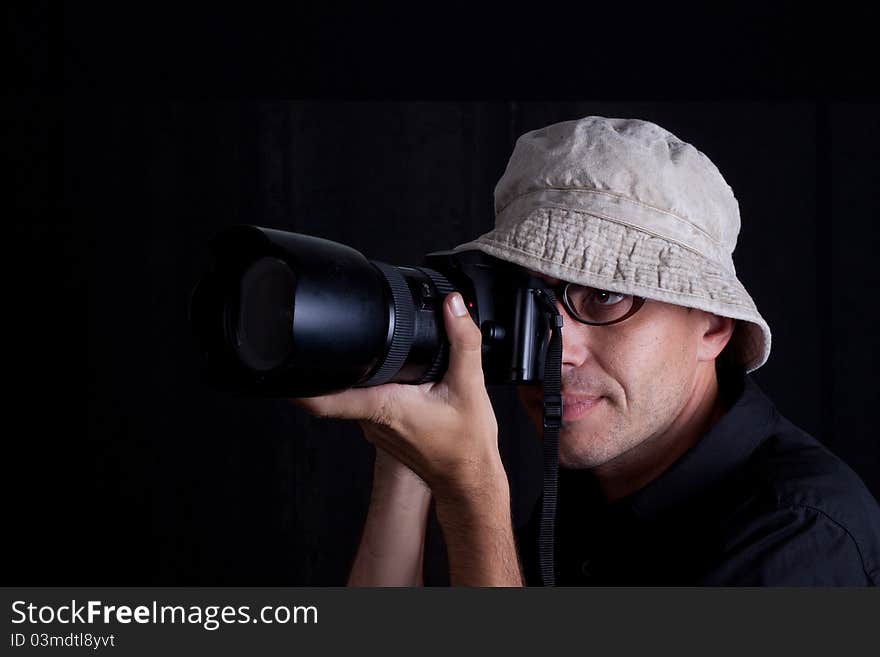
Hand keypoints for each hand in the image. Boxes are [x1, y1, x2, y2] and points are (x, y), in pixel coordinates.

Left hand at [291, 292, 502, 497]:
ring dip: (361, 376)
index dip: (298, 385)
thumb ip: (462, 342)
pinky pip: (369, 403)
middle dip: (339, 360)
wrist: (469, 479)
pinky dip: (377, 388)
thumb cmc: (465, 446)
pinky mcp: (384, 431)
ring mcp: (375, 428)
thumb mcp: (470, 387)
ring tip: (376, 355)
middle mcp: (372, 420)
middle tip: (338, 336)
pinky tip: (398, 381)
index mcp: (383, 406)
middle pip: (338, 386)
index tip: (281, 365)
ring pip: (354, 395)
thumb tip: (453, 308)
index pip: (324, 399)